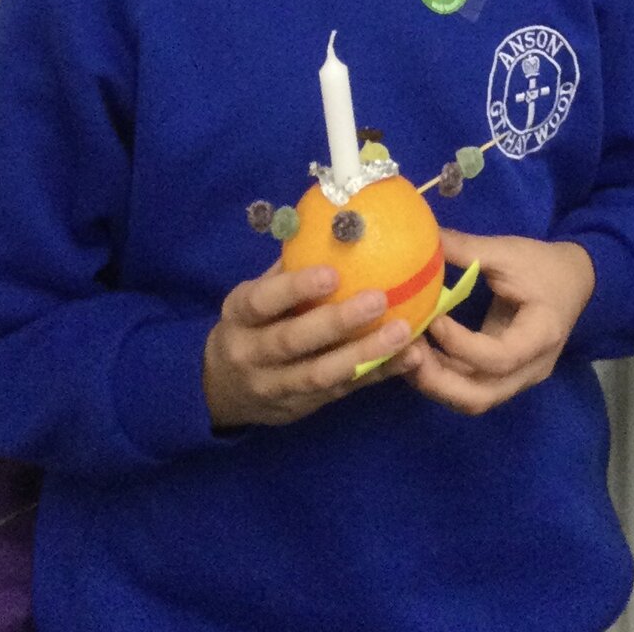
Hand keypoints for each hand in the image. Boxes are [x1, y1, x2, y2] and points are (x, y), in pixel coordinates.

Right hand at [202, 261, 418, 430]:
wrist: (224, 390)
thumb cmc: (252, 324)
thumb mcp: (255, 296)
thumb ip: (289, 268)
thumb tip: (334, 225)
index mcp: (239, 317)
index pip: (261, 301)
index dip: (295, 288)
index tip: (332, 273)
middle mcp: (251, 354)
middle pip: (292, 341)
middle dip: (336, 322)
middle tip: (378, 299)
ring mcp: (275, 386)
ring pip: (320, 375)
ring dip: (364, 354)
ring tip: (402, 332)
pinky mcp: (301, 407)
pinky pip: (342, 391)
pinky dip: (376, 374)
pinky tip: (409, 357)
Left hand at [400, 228, 594, 415]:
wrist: (576, 281)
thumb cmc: (544, 265)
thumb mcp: (509, 251)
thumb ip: (467, 249)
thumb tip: (424, 238)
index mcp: (541, 335)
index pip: (498, 357)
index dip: (460, 344)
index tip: (432, 318)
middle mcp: (531, 368)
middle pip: (481, 396)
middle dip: (437, 381)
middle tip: (406, 352)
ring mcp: (519, 378)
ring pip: (473, 399)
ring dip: (435, 384)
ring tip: (406, 355)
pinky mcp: (506, 377)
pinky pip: (472, 387)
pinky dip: (443, 378)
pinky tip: (420, 355)